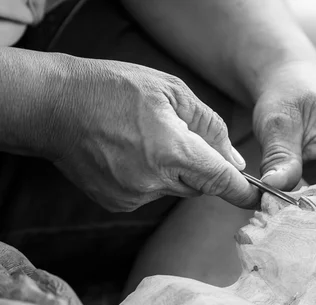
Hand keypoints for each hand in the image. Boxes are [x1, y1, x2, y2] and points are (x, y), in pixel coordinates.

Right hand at [47, 56, 258, 210]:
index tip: (260, 199)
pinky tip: (133, 154)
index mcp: (171, 151)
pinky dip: (153, 178)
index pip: (221, 182)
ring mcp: (133, 197)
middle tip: (185, 139)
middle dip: (205, 169)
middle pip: (201, 187)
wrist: (54, 106)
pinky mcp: (118, 203)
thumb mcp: (171, 91)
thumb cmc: (113, 89)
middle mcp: (153, 182)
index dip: (244, 193)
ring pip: (176, 190)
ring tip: (150, 140)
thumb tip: (235, 163)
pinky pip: (152, 195)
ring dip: (177, 172)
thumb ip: (210, 127)